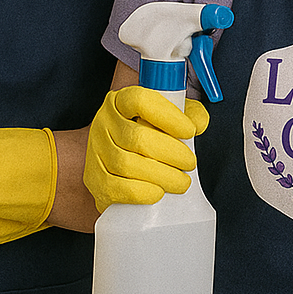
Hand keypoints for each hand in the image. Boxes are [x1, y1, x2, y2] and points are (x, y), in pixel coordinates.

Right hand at [84, 86, 207, 210]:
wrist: (120, 163)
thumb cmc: (151, 135)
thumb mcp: (171, 116)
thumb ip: (189, 115)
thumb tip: (199, 124)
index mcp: (121, 100)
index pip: (141, 101)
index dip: (168, 116)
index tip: (190, 131)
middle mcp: (104, 122)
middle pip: (137, 138)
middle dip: (170, 153)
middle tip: (190, 163)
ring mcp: (95, 150)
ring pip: (127, 164)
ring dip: (161, 176)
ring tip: (182, 182)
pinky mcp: (94, 178)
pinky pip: (115, 187)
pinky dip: (140, 192)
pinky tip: (158, 193)